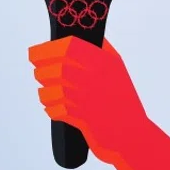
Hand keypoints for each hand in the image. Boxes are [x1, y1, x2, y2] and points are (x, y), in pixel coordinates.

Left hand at [29, 36, 169, 169]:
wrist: (131, 134)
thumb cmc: (122, 100)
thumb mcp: (117, 68)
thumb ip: (102, 49)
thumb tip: (86, 35)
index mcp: (104, 63)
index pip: (69, 47)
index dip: (48, 48)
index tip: (37, 52)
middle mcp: (96, 79)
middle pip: (58, 68)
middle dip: (42, 70)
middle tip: (39, 72)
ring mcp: (89, 100)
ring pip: (54, 90)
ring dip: (44, 91)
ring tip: (45, 92)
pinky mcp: (82, 120)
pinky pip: (56, 110)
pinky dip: (50, 108)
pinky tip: (53, 107)